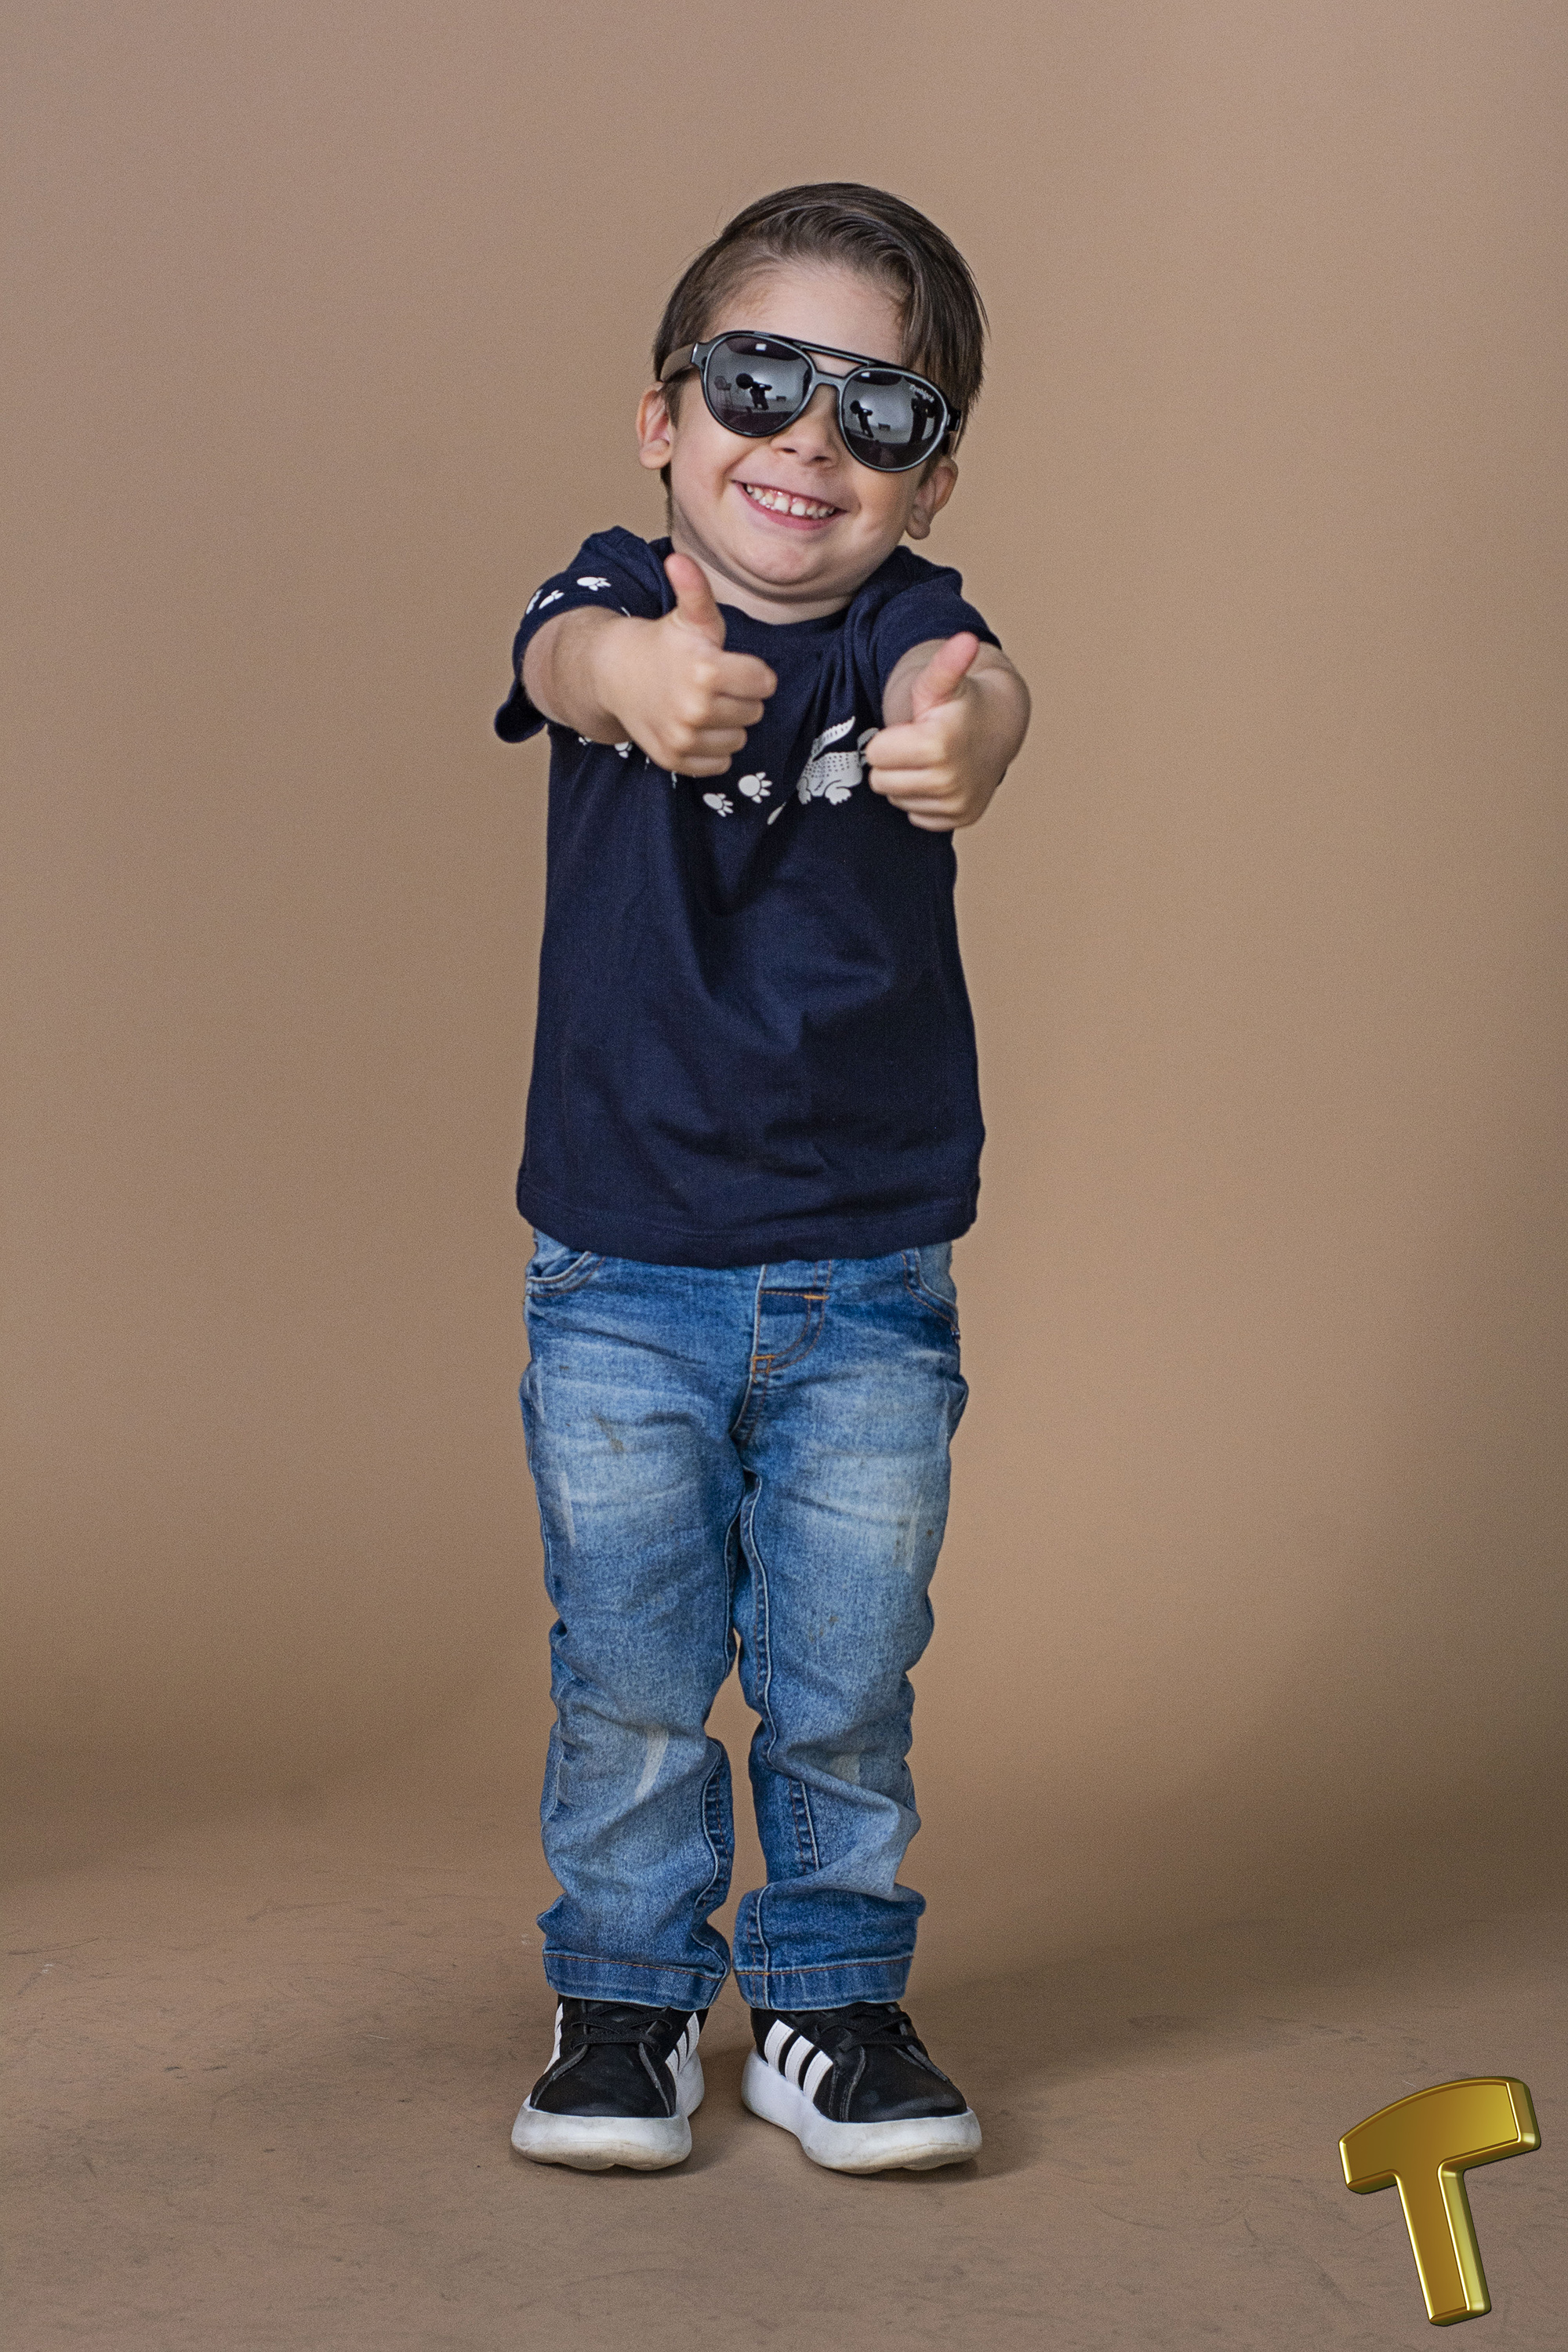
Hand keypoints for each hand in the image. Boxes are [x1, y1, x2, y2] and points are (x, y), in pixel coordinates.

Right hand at [591, 553, 776, 775]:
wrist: (615, 674)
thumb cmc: (664, 643)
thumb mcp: (688, 616)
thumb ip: (696, 589)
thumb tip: (679, 559)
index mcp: (706, 671)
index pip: (765, 684)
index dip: (751, 672)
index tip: (729, 664)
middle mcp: (695, 709)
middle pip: (753, 712)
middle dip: (739, 696)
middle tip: (713, 684)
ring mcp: (684, 738)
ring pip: (738, 739)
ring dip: (727, 724)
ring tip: (702, 704)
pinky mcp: (675, 759)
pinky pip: (718, 764)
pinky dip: (712, 749)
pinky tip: (694, 726)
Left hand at [864, 634, 1021, 831]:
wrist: (999, 726)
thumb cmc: (961, 702)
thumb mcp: (941, 682)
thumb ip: (944, 663)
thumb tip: (966, 639)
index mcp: (937, 745)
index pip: (875, 755)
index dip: (889, 738)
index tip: (913, 727)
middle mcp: (949, 781)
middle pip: (881, 781)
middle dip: (894, 760)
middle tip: (919, 743)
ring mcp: (956, 804)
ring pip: (896, 800)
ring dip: (907, 780)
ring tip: (931, 758)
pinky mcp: (960, 819)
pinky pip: (915, 816)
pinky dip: (923, 798)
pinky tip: (940, 776)